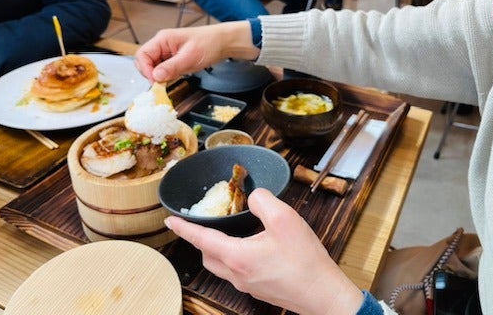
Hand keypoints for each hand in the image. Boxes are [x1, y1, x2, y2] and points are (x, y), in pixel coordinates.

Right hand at [134, 21, 258, 83]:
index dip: (145, 70)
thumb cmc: (209, 44)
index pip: (142, 55)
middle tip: (161, 84)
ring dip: (158, 76)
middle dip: (150, 74)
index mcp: (163, 39)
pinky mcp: (173, 58)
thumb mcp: (190, 57)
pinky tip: (174, 77)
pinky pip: (162, 69)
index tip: (155, 82)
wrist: (224, 42)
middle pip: (144, 61)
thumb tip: (155, 77)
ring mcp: (167, 51)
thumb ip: (171, 67)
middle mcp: (162, 44)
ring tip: (171, 78)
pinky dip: (165, 75)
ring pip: (153, 67)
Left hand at [165, 188, 364, 314]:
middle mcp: (238, 274)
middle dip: (200, 239)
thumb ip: (262, 202)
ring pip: (221, 266)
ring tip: (226, 232)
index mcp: (238, 257)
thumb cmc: (305, 261)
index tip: (170, 220)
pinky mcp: (259, 289)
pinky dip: (233, 257)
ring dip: (217, 249)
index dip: (184, 228)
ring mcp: (248, 285)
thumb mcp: (285, 219)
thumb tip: (253, 198)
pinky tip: (251, 247)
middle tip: (202, 222)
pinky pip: (237, 271)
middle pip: (208, 256)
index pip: (202, 240)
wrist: (323, 294)